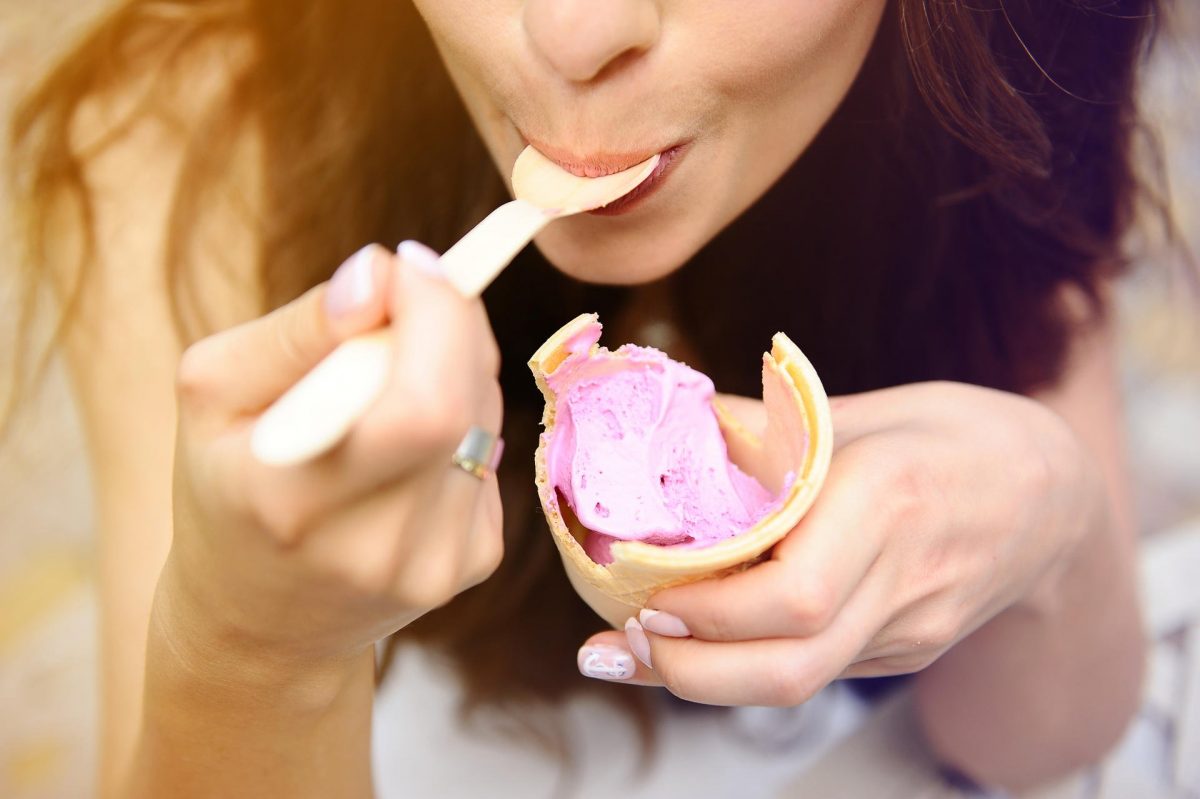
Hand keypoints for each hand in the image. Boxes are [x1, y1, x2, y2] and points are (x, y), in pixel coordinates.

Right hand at [160, 242, 504, 674]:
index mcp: (294, 504)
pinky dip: (460, 420)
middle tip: (410, 298)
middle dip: (450, 324)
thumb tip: (382, 275)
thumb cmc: (227, 489)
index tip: (407, 265)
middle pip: (465, 406)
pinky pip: (488, 454)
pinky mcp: (470, 564)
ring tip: (395, 374)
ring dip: (457, 368)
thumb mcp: (214, 395)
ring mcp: (434, 565)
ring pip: (485, 420)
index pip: (420, 405)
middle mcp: (377, 548)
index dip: (435, 317)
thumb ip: (297, 329)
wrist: (261, 623)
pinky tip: (409, 439)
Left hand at [578, 382, 1099, 703]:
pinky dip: (747, 664)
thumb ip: (767, 426)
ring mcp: (911, 628)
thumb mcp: (864, 408)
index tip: (640, 593)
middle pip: (790, 668)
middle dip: (689, 671)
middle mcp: (903, 579)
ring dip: (706, 678)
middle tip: (618, 642)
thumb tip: (670, 428)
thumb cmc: (954, 435)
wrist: (1055, 497)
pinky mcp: (906, 651)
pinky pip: (817, 670)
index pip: (793, 595)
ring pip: (799, 683)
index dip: (707, 612)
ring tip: (637, 648)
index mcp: (889, 500)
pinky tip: (701, 639)